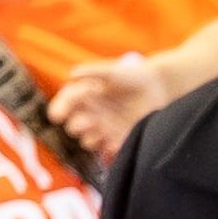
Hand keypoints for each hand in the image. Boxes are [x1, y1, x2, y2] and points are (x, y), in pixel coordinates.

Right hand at [50, 53, 176, 162]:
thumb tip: (72, 74)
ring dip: (91, 138)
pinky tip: (114, 142)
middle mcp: (90, 115)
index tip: (59, 114)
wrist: (157, 85)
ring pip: (88, 141)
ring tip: (101, 129)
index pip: (64, 107)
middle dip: (77, 126)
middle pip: (74, 128)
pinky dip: (109, 147)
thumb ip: (92, 71)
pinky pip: (109, 148)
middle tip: (88, 120)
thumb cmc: (131, 75)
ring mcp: (104, 128)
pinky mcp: (119, 137)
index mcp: (83, 99)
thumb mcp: (111, 70)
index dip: (59, 111)